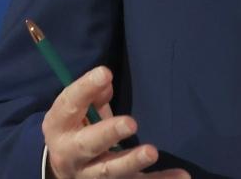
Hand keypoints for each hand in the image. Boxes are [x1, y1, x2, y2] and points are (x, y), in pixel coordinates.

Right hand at [43, 66, 189, 178]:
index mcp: (59, 127)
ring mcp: (90, 175)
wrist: (64, 171)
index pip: (68, 106)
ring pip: (110, 172)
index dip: (85, 89)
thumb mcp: (78, 112)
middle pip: (88, 145)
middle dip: (109, 134)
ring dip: (132, 162)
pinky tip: (182, 176)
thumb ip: (92, 96)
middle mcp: (71, 155)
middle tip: (131, 123)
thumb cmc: (77, 130)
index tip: (106, 73)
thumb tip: (106, 81)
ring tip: (152, 152)